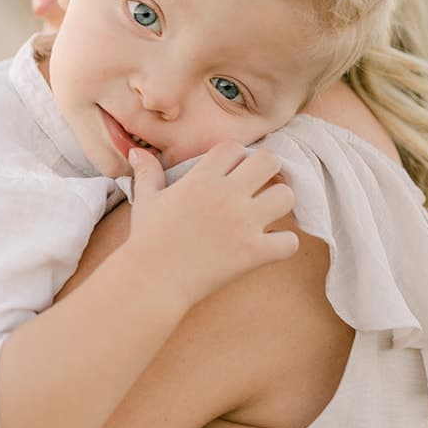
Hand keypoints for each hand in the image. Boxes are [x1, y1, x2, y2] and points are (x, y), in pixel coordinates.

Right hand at [127, 142, 297, 313]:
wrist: (151, 280)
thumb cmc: (146, 239)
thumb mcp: (146, 200)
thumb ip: (147, 172)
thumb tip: (137, 151)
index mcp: (201, 179)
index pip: (234, 147)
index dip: (235, 156)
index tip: (232, 170)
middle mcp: (227, 195)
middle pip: (269, 161)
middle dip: (268, 169)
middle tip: (260, 184)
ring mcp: (243, 224)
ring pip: (286, 196)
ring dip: (279, 203)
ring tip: (268, 213)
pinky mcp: (254, 252)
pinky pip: (290, 241)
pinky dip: (284, 244)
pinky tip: (270, 246)